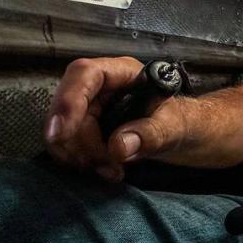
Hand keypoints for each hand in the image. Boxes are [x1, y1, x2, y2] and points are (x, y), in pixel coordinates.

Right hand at [44, 56, 176, 180]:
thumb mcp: (175, 127)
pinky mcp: (85, 127)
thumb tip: (119, 147)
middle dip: (81, 142)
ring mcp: (89, 106)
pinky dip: (82, 161)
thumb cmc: (181, 122)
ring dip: (82, 156)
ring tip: (112, 170)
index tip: (60, 133)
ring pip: (64, 130)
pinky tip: (106, 169)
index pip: (84, 74)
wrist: (182, 136)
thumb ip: (152, 134)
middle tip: (105, 165)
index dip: (68, 101)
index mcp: (122, 72)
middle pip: (68, 107)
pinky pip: (68, 144)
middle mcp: (99, 86)